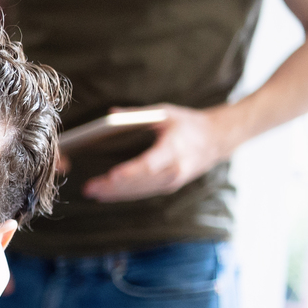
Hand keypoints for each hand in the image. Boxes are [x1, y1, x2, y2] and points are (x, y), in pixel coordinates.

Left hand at [79, 103, 234, 201]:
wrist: (218, 140)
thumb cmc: (188, 123)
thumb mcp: (166, 113)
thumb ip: (137, 114)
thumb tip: (110, 114)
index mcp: (175, 149)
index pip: (150, 164)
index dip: (131, 171)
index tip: (113, 175)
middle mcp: (175, 169)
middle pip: (140, 181)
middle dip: (113, 186)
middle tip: (89, 187)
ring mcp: (173, 181)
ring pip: (140, 191)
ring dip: (115, 194)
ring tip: (91, 192)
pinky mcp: (169, 186)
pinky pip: (144, 192)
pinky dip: (124, 194)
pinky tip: (106, 195)